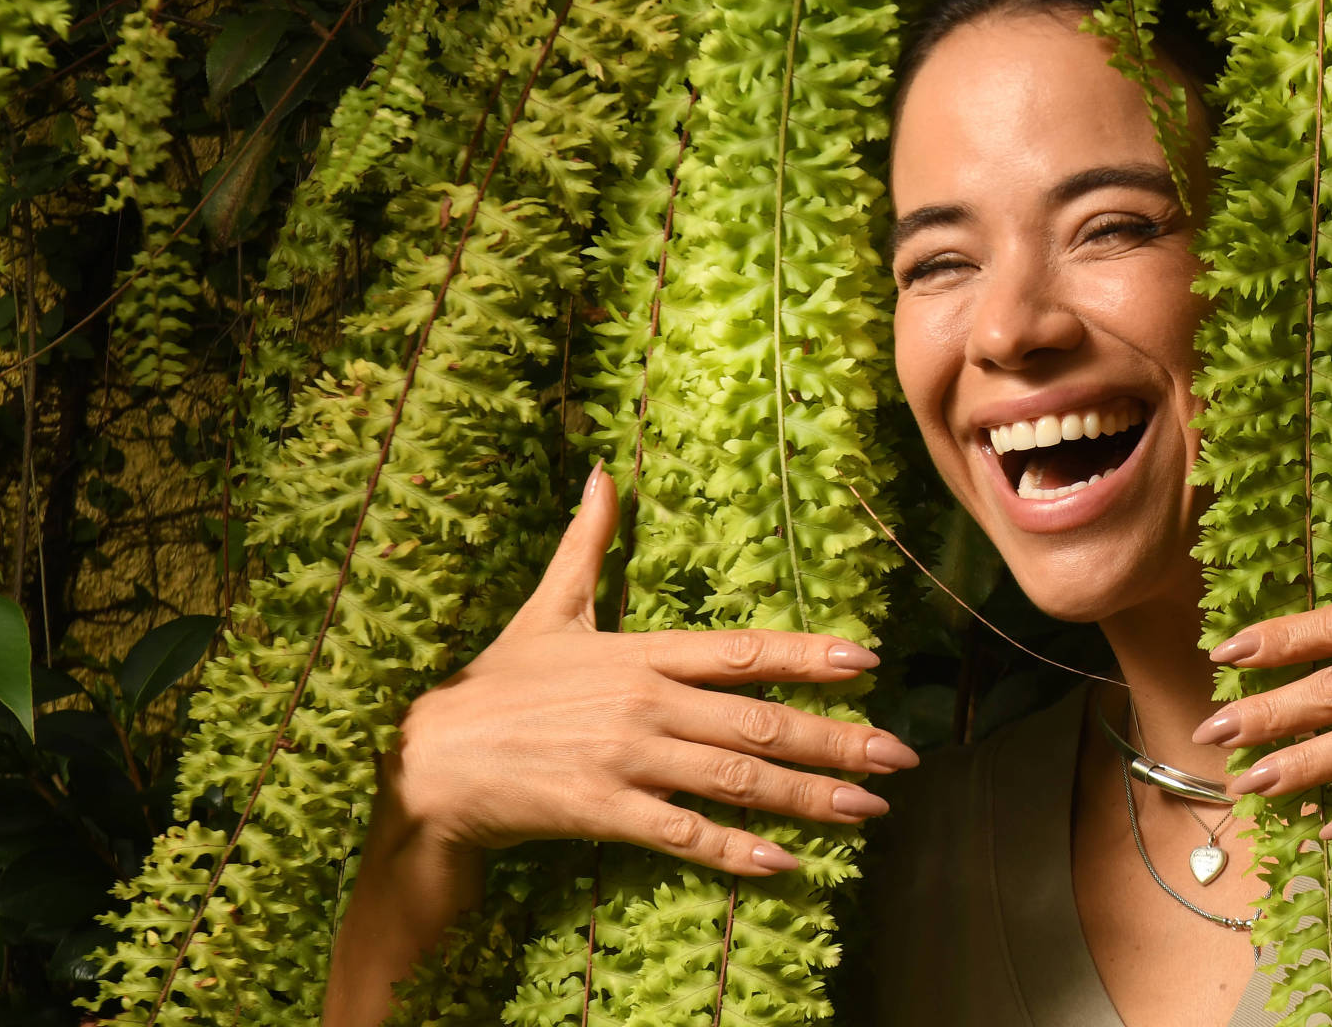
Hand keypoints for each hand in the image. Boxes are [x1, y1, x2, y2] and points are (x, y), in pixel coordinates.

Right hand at [382, 461, 920, 877]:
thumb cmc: (494, 685)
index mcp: (640, 655)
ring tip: (870, 809)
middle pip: (759, 723)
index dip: (806, 656)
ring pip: (737, 780)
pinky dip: (737, 850)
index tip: (864, 660)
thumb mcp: (546, 607)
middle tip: (900, 757)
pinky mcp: (607, 812)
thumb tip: (602, 471)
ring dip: (810, 796)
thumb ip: (586, 543)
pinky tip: (786, 861)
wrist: (431, 760)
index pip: (741, 651)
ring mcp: (628, 761)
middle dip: (838, 740)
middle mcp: (646, 705)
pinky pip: (685, 835)